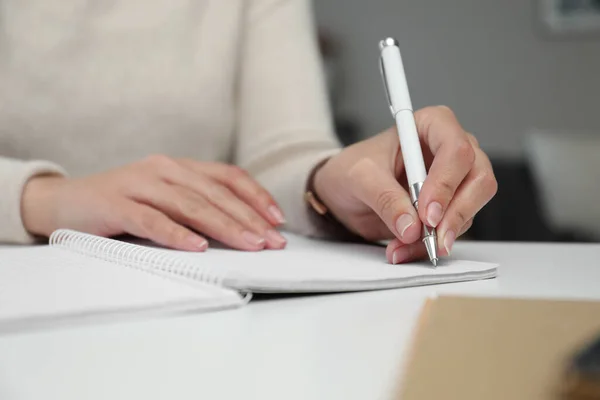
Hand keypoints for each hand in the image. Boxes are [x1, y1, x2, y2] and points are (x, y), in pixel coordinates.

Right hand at [21, 155, 286, 250]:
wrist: (64, 201)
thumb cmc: (123, 205)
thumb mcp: (163, 198)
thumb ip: (195, 205)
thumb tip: (243, 229)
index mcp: (179, 167)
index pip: (228, 176)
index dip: (256, 196)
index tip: (278, 220)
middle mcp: (164, 169)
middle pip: (216, 194)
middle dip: (249, 219)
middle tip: (272, 242)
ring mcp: (140, 184)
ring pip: (191, 205)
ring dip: (225, 226)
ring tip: (250, 245)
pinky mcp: (116, 204)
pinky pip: (152, 220)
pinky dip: (177, 234)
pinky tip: (198, 247)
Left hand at [313, 106, 496, 263]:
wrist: (342, 190)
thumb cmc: (351, 169)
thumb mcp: (360, 177)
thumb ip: (385, 198)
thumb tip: (411, 226)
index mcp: (432, 125)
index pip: (456, 149)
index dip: (446, 183)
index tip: (426, 213)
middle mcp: (451, 149)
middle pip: (478, 179)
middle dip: (456, 213)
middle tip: (430, 238)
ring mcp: (455, 178)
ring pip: (471, 207)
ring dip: (441, 234)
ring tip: (404, 247)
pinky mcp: (449, 206)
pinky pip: (454, 227)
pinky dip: (431, 243)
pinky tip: (405, 249)